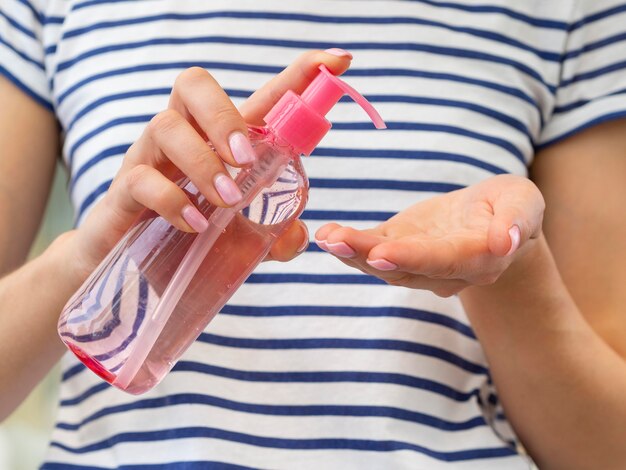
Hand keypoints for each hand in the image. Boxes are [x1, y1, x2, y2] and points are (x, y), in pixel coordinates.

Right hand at [66, 50, 351, 278]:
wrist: (131, 266)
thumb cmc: (192, 238)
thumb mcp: (243, 241)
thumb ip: (275, 237)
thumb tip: (298, 234)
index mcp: (222, 142)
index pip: (261, 98)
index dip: (299, 75)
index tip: (337, 61)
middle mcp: (185, 138)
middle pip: (194, 84)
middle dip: (225, 114)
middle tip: (246, 158)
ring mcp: (150, 159)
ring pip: (166, 126)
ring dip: (203, 162)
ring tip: (227, 201)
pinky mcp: (125, 191)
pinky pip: (142, 179)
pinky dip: (173, 201)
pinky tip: (196, 225)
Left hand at [314, 174, 544, 296]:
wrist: (493, 219)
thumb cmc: (511, 207)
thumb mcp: (524, 202)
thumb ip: (518, 220)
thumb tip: (505, 241)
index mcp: (477, 258)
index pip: (443, 261)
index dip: (412, 258)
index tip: (382, 253)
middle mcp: (444, 270)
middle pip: (404, 268)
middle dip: (367, 256)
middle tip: (337, 242)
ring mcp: (418, 262)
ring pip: (382, 265)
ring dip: (351, 252)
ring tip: (326, 236)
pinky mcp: (400, 247)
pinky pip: (373, 250)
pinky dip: (350, 244)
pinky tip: (328, 234)